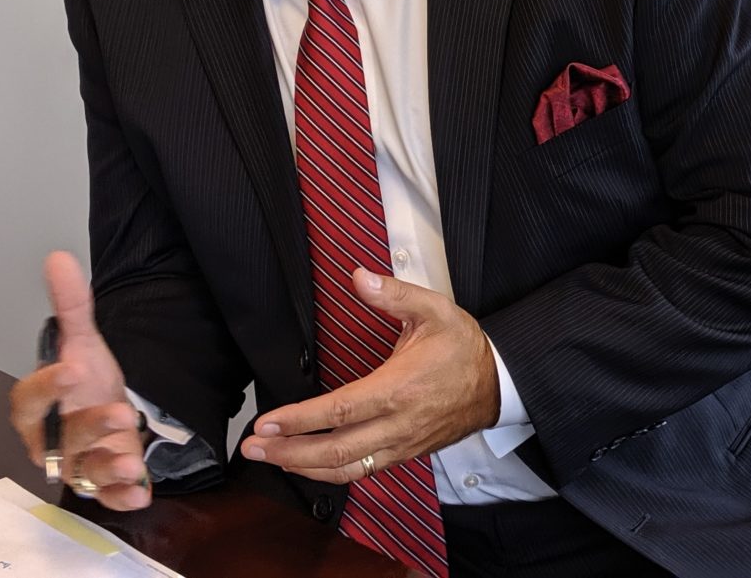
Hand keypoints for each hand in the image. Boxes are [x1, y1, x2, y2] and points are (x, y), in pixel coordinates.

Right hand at [9, 251, 151, 510]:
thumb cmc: (87, 384)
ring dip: (107, 467)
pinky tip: (142, 489)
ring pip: (84, 471)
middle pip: (60, 439)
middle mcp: (51, 442)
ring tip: (133, 458)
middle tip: (119, 411)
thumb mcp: (84, 342)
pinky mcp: (102, 485)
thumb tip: (58, 258)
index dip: (46, 387)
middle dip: (88, 427)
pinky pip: (107, 498)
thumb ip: (72, 306)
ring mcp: (76, 466)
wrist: (110, 417)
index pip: (28, 401)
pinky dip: (123, 497)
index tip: (71, 369)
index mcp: (39, 408)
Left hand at [239, 269, 500, 483]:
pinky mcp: (405, 453)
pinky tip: (309, 465)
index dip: (299, 420)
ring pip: (346, 469)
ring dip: (303, 467)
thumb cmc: (464, 346)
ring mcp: (402, 444)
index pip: (340, 411)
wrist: (499, 382)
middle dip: (288, 452)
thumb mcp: (434, 309)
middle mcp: (398, 424)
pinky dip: (330, 473)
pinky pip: (363, 471)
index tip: (266, 422)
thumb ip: (394, 293)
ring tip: (270, 459)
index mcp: (399, 388)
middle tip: (252, 447)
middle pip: (335, 450)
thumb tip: (359, 278)